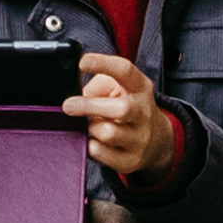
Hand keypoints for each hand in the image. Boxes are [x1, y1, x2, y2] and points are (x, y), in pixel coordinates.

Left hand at [69, 50, 183, 192]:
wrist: (155, 141)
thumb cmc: (127, 107)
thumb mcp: (118, 88)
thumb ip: (98, 86)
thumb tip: (75, 95)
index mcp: (140, 88)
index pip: (125, 71)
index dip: (103, 64)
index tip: (82, 62)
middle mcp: (144, 112)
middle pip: (121, 109)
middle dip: (89, 106)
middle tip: (67, 105)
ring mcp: (140, 138)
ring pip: (109, 134)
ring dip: (90, 129)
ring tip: (87, 126)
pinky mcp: (131, 160)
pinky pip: (102, 154)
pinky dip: (90, 146)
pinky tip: (91, 141)